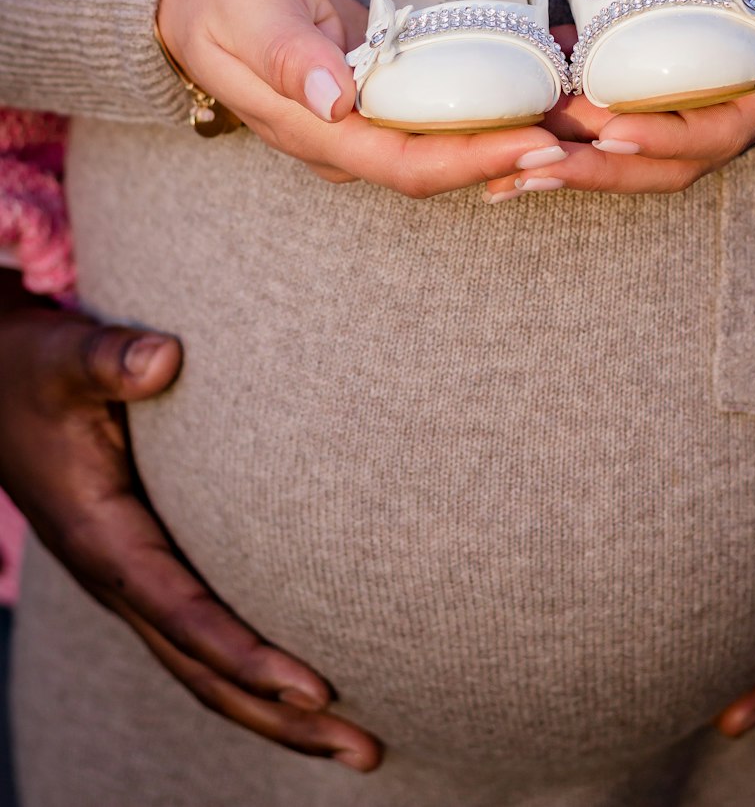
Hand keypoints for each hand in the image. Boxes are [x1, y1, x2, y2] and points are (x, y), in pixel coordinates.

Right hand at [0, 285, 379, 766]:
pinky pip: (202, 639)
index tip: (314, 688)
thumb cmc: (35, 372)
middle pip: (204, 672)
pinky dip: (253, 676)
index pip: (183, 615)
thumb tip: (162, 356)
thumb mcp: (64, 358)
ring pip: (205, 669)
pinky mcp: (147, 567)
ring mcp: (131, 581)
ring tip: (360, 747)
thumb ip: (109, 358)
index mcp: (103, 539)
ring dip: (279, 715)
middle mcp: (117, 577)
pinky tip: (305, 690)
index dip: (247, 657)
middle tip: (367, 750)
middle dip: (283, 719)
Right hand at [158, 0, 564, 196]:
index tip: (540, 145)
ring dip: (515, 131)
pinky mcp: (381, 92)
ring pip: (451, 141)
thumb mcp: (245, 9)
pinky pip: (444, 107)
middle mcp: (346, 139)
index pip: (408, 165)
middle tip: (588, 131)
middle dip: (516, 155)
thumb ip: (286, 53)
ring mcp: (364, 119)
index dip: (476, 162)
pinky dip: (493, 97)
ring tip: (584, 110)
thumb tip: (336, 100)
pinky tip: (542, 75)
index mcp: (315, 132)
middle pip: (445, 165)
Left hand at [485, 0, 754, 196]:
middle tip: (522, 165)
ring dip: (566, 161)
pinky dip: (566, 121)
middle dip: (592, 169)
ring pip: (629, 148)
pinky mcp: (672, 77)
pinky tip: (508, 117)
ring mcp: (702, 99)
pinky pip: (615, 110)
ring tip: (497, 170)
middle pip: (660, 160)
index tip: (610, 131)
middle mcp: (737, 108)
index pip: (722, 128)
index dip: (667, 136)